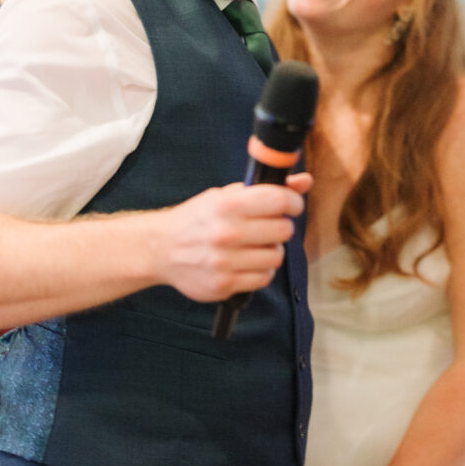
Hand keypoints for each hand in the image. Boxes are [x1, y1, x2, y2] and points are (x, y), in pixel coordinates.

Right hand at [151, 179, 308, 302]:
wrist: (160, 248)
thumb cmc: (197, 219)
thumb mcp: (225, 196)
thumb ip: (265, 190)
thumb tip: (304, 181)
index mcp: (227, 204)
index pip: (278, 200)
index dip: (293, 202)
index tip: (291, 205)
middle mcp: (226, 232)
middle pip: (283, 230)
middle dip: (281, 227)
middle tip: (268, 227)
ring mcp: (224, 261)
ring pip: (276, 257)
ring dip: (271, 251)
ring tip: (256, 247)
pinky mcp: (223, 284)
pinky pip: (263, 278)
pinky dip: (260, 271)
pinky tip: (247, 263)